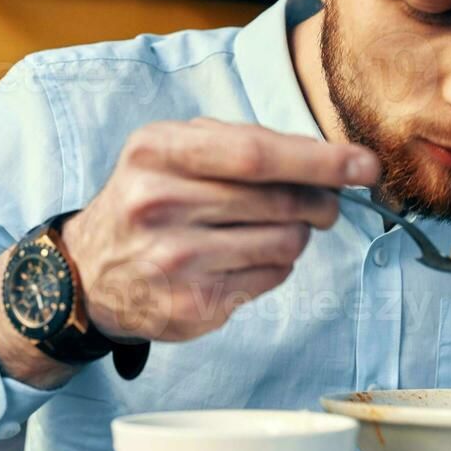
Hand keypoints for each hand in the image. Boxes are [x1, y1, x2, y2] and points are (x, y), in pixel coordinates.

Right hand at [61, 117, 379, 341]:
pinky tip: (247, 256)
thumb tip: (329, 160)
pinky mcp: (193, 306)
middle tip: (327, 202)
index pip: (256, 154)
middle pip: (279, 200)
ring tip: (276, 228)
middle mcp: (159, 204)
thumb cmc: (146, 199)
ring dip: (298, 233)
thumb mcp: (169, 151)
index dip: (320, 159)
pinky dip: (276, 263)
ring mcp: (175, 261)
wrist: (87, 272)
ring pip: (285, 242)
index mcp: (156, 151)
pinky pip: (271, 277)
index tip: (363, 165)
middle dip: (321, 199)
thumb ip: (239, 144)